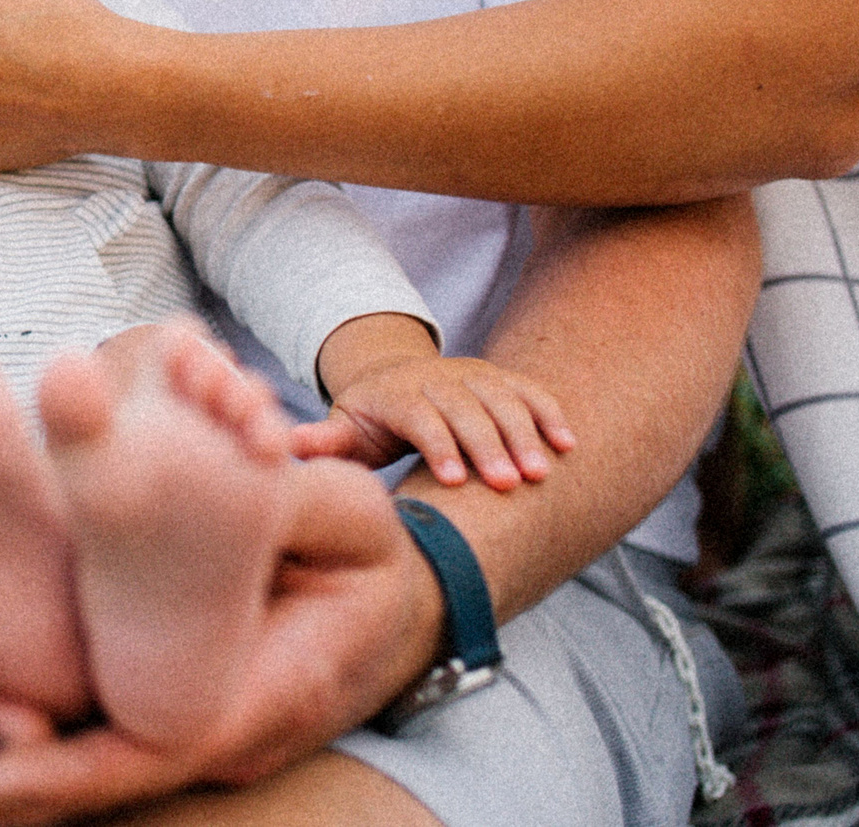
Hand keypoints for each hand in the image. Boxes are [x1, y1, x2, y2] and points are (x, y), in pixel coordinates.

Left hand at [0, 456, 440, 823]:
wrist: (398, 600)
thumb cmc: (369, 551)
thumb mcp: (345, 514)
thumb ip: (288, 493)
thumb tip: (244, 453)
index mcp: (261, 693)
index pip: (157, 744)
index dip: (78, 764)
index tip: (1, 771)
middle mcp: (214, 731)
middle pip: (98, 779)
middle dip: (2, 790)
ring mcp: (182, 726)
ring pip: (80, 769)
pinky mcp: (155, 705)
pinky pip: (82, 739)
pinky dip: (14, 750)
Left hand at [293, 354, 575, 492]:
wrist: (393, 377)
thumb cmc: (369, 419)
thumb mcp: (345, 429)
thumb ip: (326, 441)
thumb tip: (290, 446)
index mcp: (397, 395)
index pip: (421, 417)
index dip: (438, 445)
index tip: (454, 480)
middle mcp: (437, 379)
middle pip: (467, 409)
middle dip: (489, 446)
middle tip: (509, 485)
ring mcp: (471, 375)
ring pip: (502, 400)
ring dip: (525, 434)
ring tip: (541, 473)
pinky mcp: (498, 378)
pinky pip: (528, 391)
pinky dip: (549, 413)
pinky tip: (568, 444)